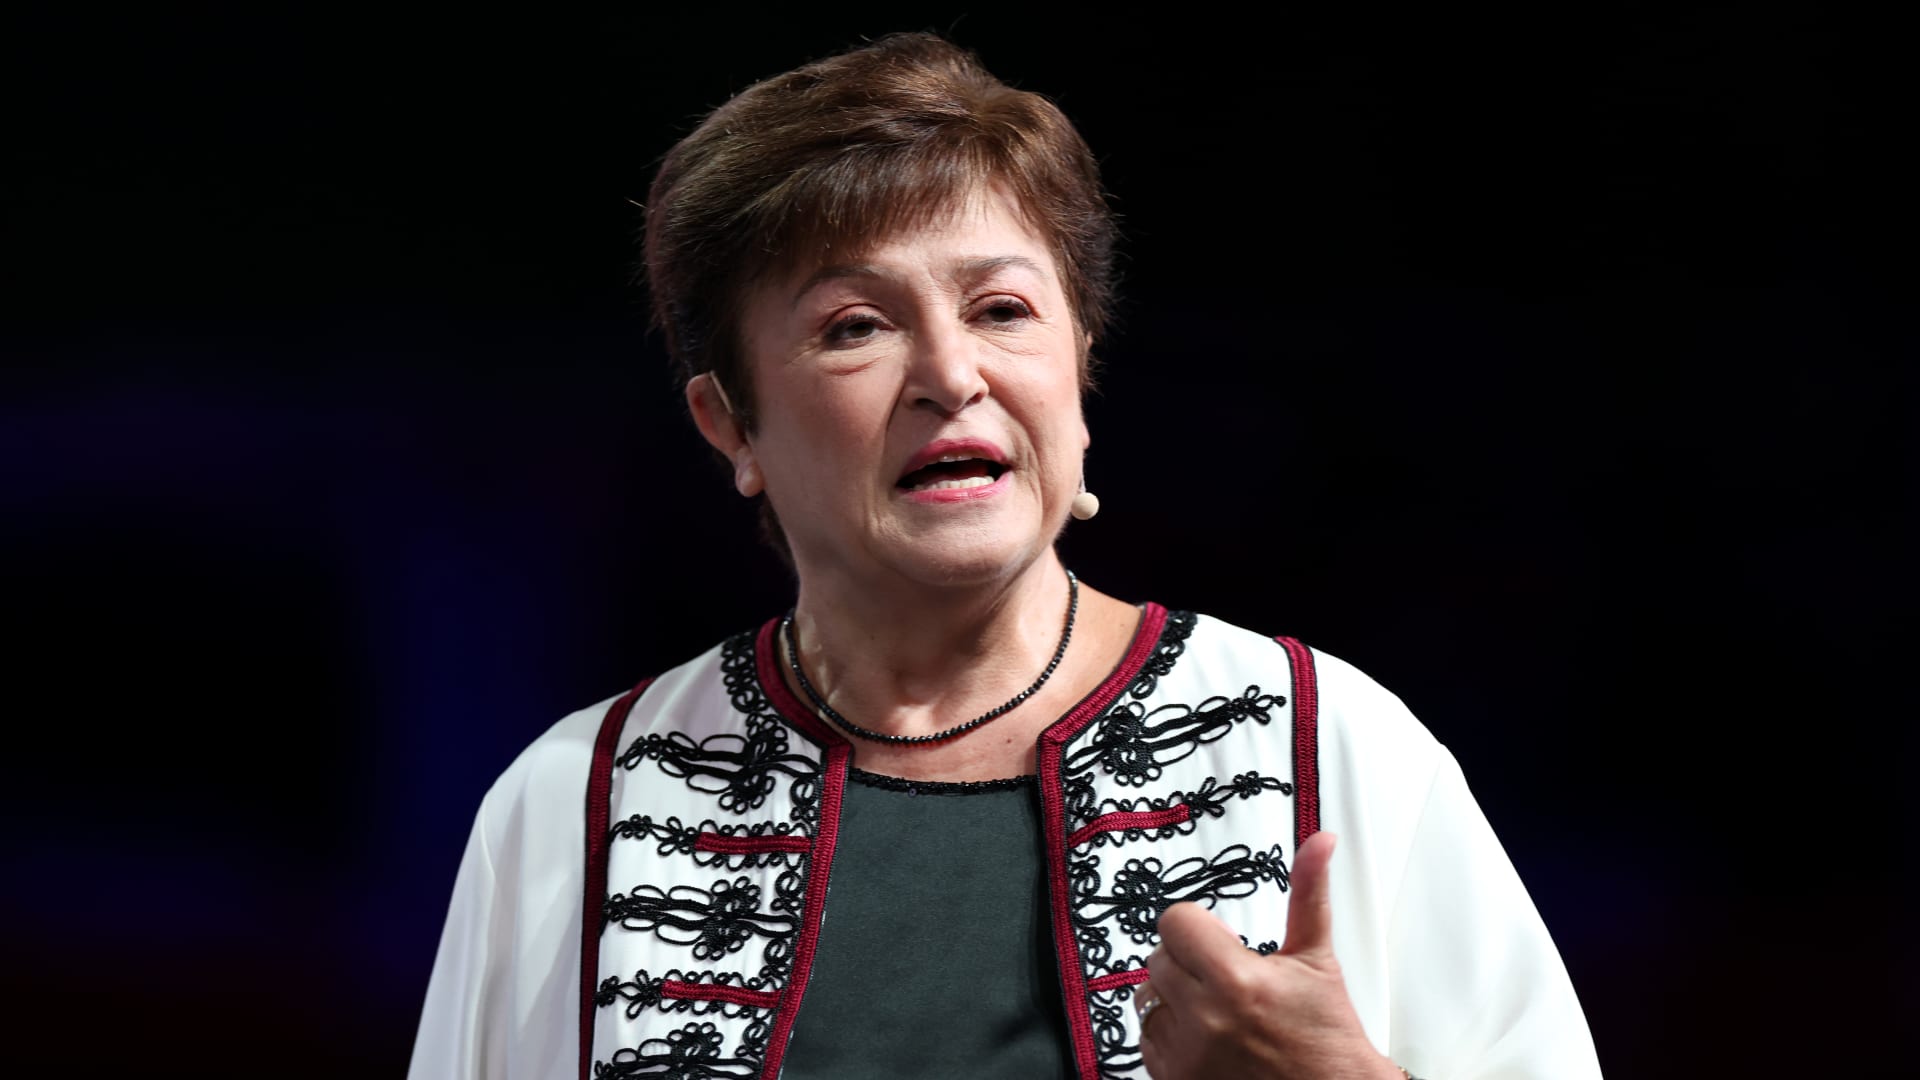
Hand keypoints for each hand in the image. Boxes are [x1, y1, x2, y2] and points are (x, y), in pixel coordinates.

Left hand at [1135, 832, 1400, 1079]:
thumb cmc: (1326, 1037)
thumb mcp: (1317, 958)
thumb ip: (1308, 893)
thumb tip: (1319, 842)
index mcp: (1236, 980)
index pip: (1175, 923)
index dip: (1200, 928)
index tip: (1223, 942)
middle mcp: (1204, 1019)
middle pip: (1159, 959)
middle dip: (1189, 962)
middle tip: (1227, 977)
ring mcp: (1185, 1056)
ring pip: (1148, 998)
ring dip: (1175, 998)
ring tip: (1218, 1010)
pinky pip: (1147, 1039)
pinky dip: (1170, 1035)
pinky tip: (1208, 1038)